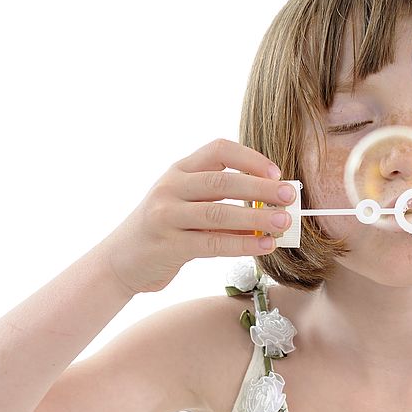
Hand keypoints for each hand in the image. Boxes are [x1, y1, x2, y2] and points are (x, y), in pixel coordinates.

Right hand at [97, 138, 295, 294]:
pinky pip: (213, 243)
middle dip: (261, 188)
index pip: (218, 150)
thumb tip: (274, 207)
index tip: (276, 171)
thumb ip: (223, 202)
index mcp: (180, 169)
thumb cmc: (166, 229)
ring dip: (256, 218)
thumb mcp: (188, 205)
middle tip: (290, 195)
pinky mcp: (168, 245)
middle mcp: (170, 187)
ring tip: (284, 223)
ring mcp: (166, 215)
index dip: (250, 157)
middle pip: (222, 181)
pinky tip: (265, 246)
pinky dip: (243, 244)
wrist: (121, 261)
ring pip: (218, 213)